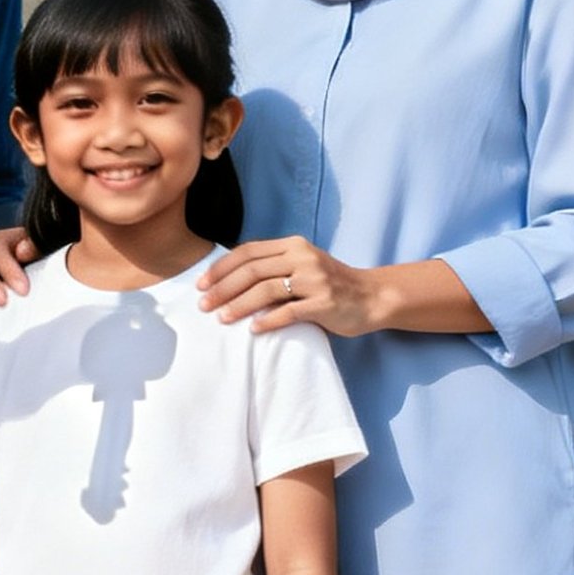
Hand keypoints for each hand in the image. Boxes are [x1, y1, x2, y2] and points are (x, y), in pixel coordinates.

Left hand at [199, 237, 382, 336]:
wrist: (371, 297)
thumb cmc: (330, 283)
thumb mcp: (302, 264)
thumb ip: (274, 266)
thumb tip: (230, 279)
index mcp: (293, 244)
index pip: (248, 251)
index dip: (221, 268)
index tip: (201, 284)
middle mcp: (302, 257)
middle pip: (252, 270)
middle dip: (223, 288)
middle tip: (203, 305)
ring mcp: (315, 280)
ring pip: (267, 290)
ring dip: (240, 305)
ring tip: (222, 318)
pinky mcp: (324, 303)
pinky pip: (289, 312)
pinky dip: (268, 320)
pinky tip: (253, 330)